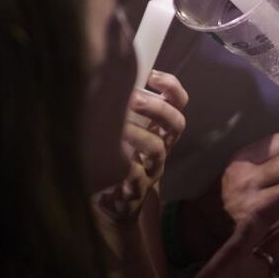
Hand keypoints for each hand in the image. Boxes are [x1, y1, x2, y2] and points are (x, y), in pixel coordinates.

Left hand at [93, 71, 186, 223]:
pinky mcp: (136, 190)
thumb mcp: (118, 128)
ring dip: (139, 135)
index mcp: (159, 129)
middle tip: (133, 99)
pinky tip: (110, 158)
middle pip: (177, 123)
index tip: (152, 75)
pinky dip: (126, 168)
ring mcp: (151, 169)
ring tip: (118, 126)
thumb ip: (117, 106)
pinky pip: (137, 178)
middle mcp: (161, 147)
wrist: (110, 204)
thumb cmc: (113, 158)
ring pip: (158, 149)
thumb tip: (100, 73)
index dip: (172, 87)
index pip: (178, 103)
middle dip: (158, 108)